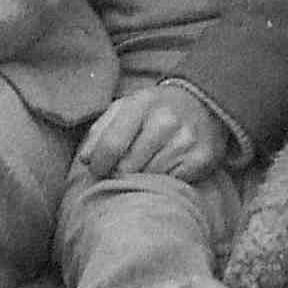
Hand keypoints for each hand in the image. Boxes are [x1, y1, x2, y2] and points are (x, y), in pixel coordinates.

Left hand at [77, 83, 229, 181]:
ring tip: (145, 167)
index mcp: (140, 104)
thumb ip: (100, 130)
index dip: (99, 165)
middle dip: (118, 174)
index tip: (98, 170)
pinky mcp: (200, 160)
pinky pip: (170, 184)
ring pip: (148, 178)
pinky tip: (164, 169)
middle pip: (128, 167)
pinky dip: (163, 182)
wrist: (202, 103)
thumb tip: (85, 160)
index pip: (112, 145)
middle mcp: (164, 122)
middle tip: (122, 170)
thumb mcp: (125, 108)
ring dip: (141, 178)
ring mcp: (184, 141)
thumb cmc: (154, 109)